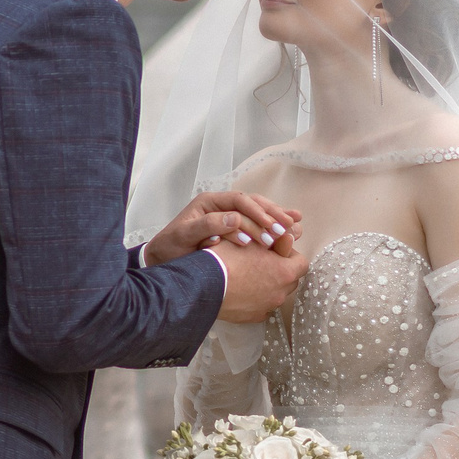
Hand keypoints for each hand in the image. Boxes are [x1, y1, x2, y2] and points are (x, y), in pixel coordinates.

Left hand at [142, 191, 299, 267]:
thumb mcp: (184, 236)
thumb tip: (234, 219)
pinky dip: (272, 224)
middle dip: (271, 214)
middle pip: (252, 202)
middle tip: (287, 228)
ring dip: (276, 217)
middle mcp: (221, 204)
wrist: (162, 257)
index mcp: (209, 202)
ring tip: (295, 224)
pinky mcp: (234, 226)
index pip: (238, 201)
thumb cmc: (171, 248)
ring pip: (258, 210)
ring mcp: (229, 213)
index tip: (270, 227)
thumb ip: (207, 226)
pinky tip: (289, 227)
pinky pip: (257, 221)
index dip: (256, 213)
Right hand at [213, 233, 305, 322]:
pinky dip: (256, 299)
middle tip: (261, 260)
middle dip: (280, 270)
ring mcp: (267, 307)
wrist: (203, 285)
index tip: (274, 248)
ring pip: (276, 293)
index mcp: (284, 272)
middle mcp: (281, 293)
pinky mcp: (253, 318)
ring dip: (268, 284)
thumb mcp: (251, 238)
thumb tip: (290, 236)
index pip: (302, 262)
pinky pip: (262, 307)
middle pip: (290, 279)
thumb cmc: (226, 258)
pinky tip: (242, 290)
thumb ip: (275, 237)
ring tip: (248, 275)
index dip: (289, 253)